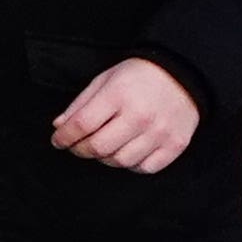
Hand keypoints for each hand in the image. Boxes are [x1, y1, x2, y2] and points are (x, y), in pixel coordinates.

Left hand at [52, 56, 202, 173]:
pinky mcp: (175, 144)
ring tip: (103, 148)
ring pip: (121, 161)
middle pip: (99, 147)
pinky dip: (131, 165)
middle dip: (81, 150)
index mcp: (118, 95)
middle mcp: (140, 116)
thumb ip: (81, 104)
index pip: (82, 124)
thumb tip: (59, 126)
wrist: (183, 74)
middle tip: (77, 146)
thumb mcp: (105, 79)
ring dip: (105, 159)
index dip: (64, 136)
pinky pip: (146, 168)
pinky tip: (126, 153)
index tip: (58, 140)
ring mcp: (159, 132)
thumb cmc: (139, 76)